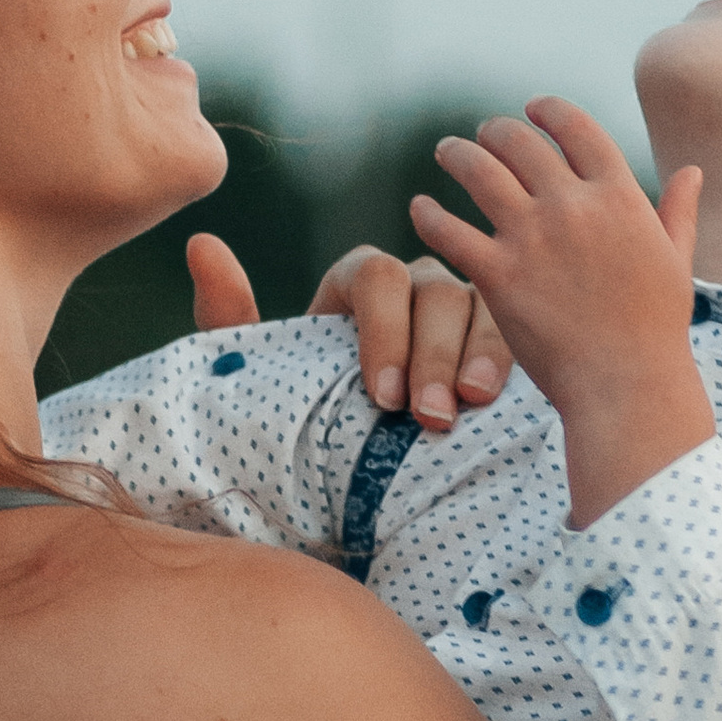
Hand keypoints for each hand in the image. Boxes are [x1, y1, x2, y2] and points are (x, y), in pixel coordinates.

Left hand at [186, 236, 513, 429]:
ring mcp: (466, 313)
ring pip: (484, 309)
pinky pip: (520, 339)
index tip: (381, 396)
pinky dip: (514, 365)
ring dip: (480, 356)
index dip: (382, 330)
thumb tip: (201, 243)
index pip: (376, 276)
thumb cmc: (304, 414)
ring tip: (471, 407)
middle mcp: (418, 285)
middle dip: (431, 355)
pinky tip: (506, 402)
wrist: (351, 476)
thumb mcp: (261, 373)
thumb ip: (228, 315)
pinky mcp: (501, 347)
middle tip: (426, 418)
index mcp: (359, 281)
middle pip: (434, 292)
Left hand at [411, 102, 713, 527]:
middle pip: (520, 142)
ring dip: (458, 153)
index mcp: (619, 196)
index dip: (549, 111)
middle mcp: (573, 206)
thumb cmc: (656, 330)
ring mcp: (532, 237)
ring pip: (478, 171)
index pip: (576, 128)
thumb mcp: (676, 261)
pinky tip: (419, 208)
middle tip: (482, 134)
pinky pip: (449, 229)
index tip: (532, 109)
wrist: (627, 384)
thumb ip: (678, 212)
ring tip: (447, 150)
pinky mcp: (498, 274)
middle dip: (497, 130)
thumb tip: (692, 172)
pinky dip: (428, 214)